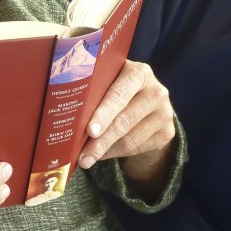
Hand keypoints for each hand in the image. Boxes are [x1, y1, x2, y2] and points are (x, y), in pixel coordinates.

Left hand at [77, 61, 175, 198]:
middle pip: (124, 121)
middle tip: (83, 157)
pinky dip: (115, 153)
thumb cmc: (116, 87)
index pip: (119, 95)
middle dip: (100, 141)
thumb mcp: (108, 81)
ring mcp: (165, 113)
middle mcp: (157, 91)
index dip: (103, 114)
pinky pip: (136, 148)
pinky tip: (103, 153)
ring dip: (105, 151)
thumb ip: (94, 89)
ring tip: (86, 158)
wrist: (146, 100)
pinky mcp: (167, 132)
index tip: (90, 131)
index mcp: (139, 73)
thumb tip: (63, 112)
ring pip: (130, 140)